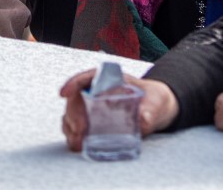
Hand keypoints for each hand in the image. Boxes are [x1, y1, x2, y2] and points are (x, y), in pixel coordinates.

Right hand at [59, 69, 178, 150]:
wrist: (157, 110)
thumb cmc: (155, 99)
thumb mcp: (156, 102)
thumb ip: (151, 110)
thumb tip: (143, 119)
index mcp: (109, 79)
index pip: (85, 77)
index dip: (72, 83)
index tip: (64, 93)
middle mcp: (96, 92)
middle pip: (75, 99)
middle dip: (73, 114)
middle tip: (80, 130)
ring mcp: (92, 108)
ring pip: (72, 114)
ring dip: (71, 127)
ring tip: (77, 142)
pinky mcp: (92, 124)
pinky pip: (76, 128)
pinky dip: (73, 136)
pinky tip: (78, 145)